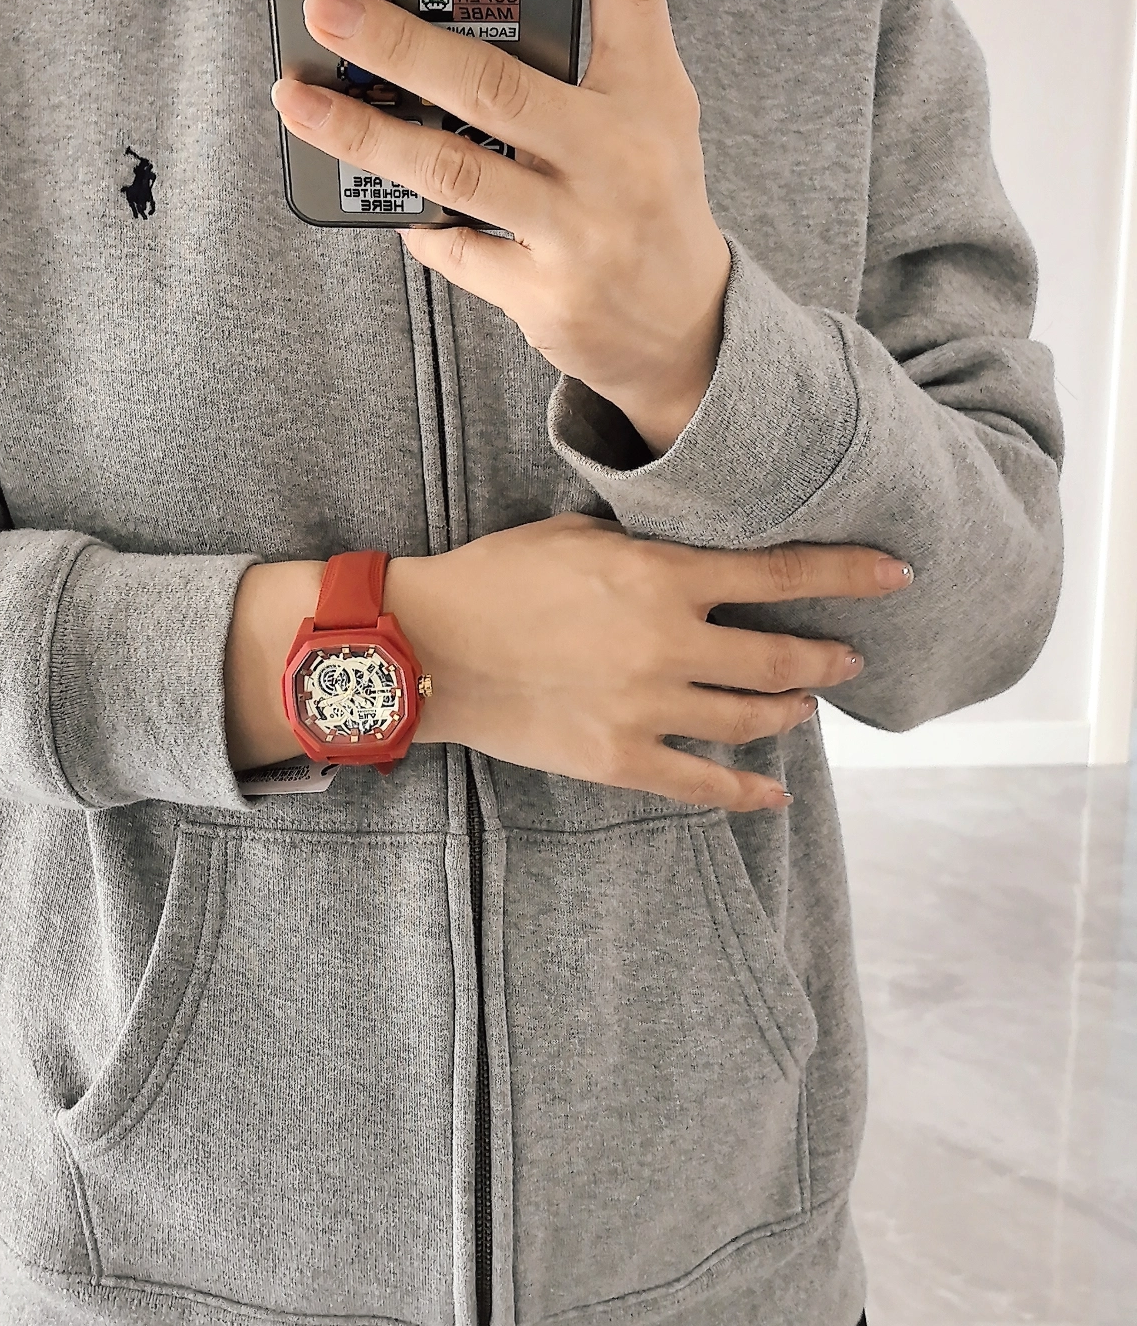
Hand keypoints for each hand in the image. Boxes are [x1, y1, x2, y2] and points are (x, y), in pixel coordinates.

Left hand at [272, 0, 731, 455]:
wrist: (685, 330)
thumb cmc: (648, 202)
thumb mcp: (649, 113)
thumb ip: (592, 52)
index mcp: (648, 96)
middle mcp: (616, 158)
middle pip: (496, 89)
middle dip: (400, 46)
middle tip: (330, 5)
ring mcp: (579, 231)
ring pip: (452, 175)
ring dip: (364, 135)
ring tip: (299, 100)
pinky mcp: (544, 294)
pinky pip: (452, 249)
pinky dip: (414, 224)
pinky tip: (387, 202)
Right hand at [384, 517, 914, 810]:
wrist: (429, 646)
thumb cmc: (494, 577)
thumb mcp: (575, 534)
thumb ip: (646, 546)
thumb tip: (693, 549)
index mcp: (661, 577)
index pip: (780, 572)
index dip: (848, 571)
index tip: (896, 573)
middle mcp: (668, 644)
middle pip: (782, 655)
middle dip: (830, 655)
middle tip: (851, 655)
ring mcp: (647, 707)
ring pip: (753, 718)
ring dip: (792, 710)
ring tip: (806, 705)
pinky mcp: (619, 759)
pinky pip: (703, 783)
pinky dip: (748, 790)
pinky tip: (776, 791)